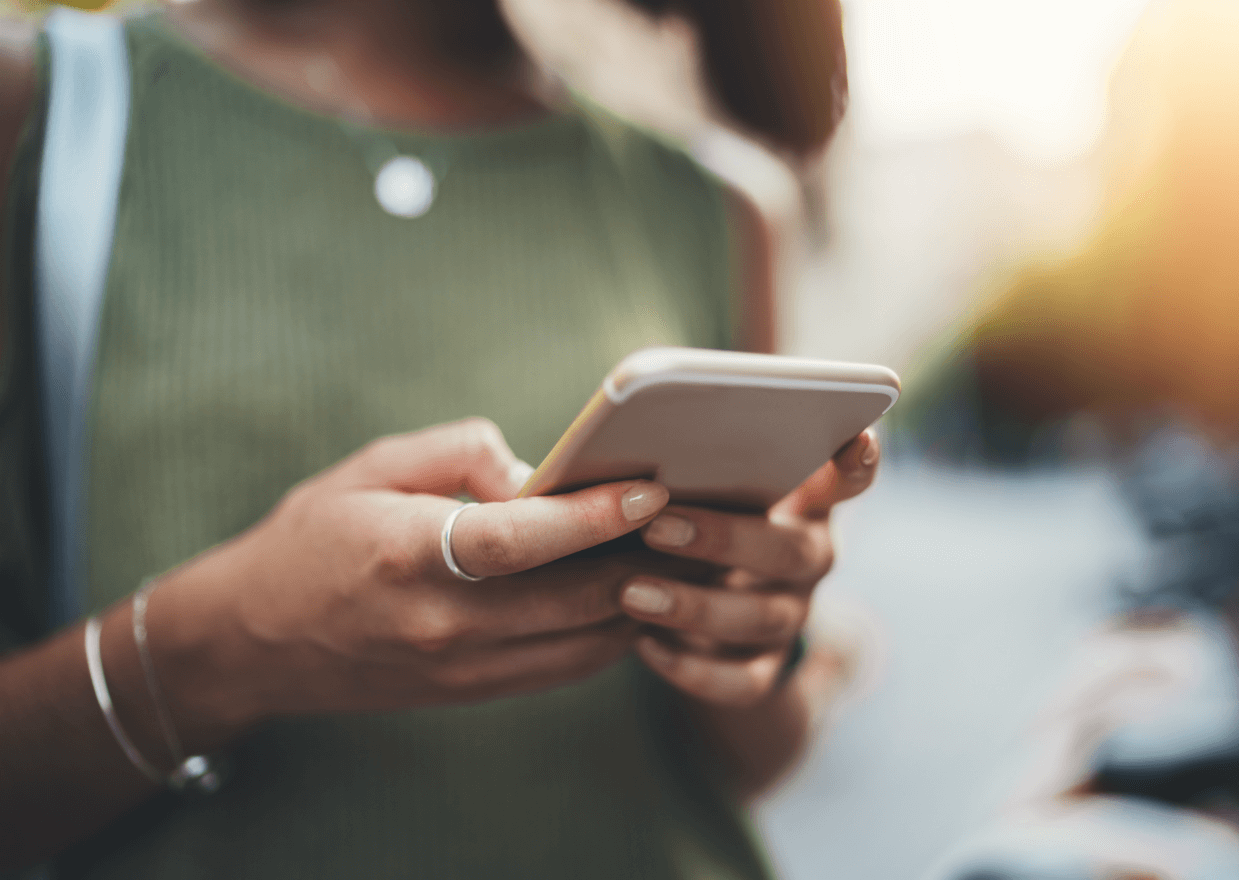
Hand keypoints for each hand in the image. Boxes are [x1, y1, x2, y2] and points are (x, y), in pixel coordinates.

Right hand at [148, 418, 669, 746]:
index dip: (593, 517)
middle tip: (690, 516)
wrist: (255, 642)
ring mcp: (459, 668)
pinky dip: (608, 630)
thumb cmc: (313, 537)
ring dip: (636, 600)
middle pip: (572, 600)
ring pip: (584, 644)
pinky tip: (627, 590)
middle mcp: (441, 623)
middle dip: (641, 560)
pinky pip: (565, 666)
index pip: (520, 542)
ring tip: (672, 550)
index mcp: (407, 554)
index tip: (651, 490)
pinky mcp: (472, 691)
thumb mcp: (370, 465)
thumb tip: (537, 470)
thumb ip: (459, 452)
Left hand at [618, 429, 879, 707]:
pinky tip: (643, 644)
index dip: (859, 461)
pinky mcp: (764, 668)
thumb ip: (700, 466)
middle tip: (655, 526)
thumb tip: (642, 447)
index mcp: (805, 500)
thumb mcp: (706, 484)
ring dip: (693, 606)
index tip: (858, 439)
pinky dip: (691, 669)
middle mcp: (810, 556)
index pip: (851, 477)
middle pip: (790, 551)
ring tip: (632, 592)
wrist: (694, 603)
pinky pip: (741, 682)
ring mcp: (792, 615)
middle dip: (722, 539)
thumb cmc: (693, 512)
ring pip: (761, 618)